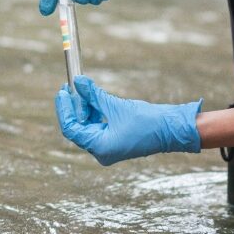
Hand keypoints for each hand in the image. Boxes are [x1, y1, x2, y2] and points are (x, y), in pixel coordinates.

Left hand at [54, 75, 200, 165]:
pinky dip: (94, 112)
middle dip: (73, 107)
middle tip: (69, 86)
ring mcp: (108, 147)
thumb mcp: (116, 105)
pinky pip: (98, 126)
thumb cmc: (147, 121)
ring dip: (84, 107)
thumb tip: (77, 82)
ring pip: (87, 126)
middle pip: (78, 128)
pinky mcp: (115, 141)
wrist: (171, 129)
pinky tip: (93, 97)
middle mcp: (101, 151)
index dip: (65, 109)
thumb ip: (93, 95)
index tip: (62, 90)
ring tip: (81, 88)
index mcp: (100, 148)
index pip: (71, 129)